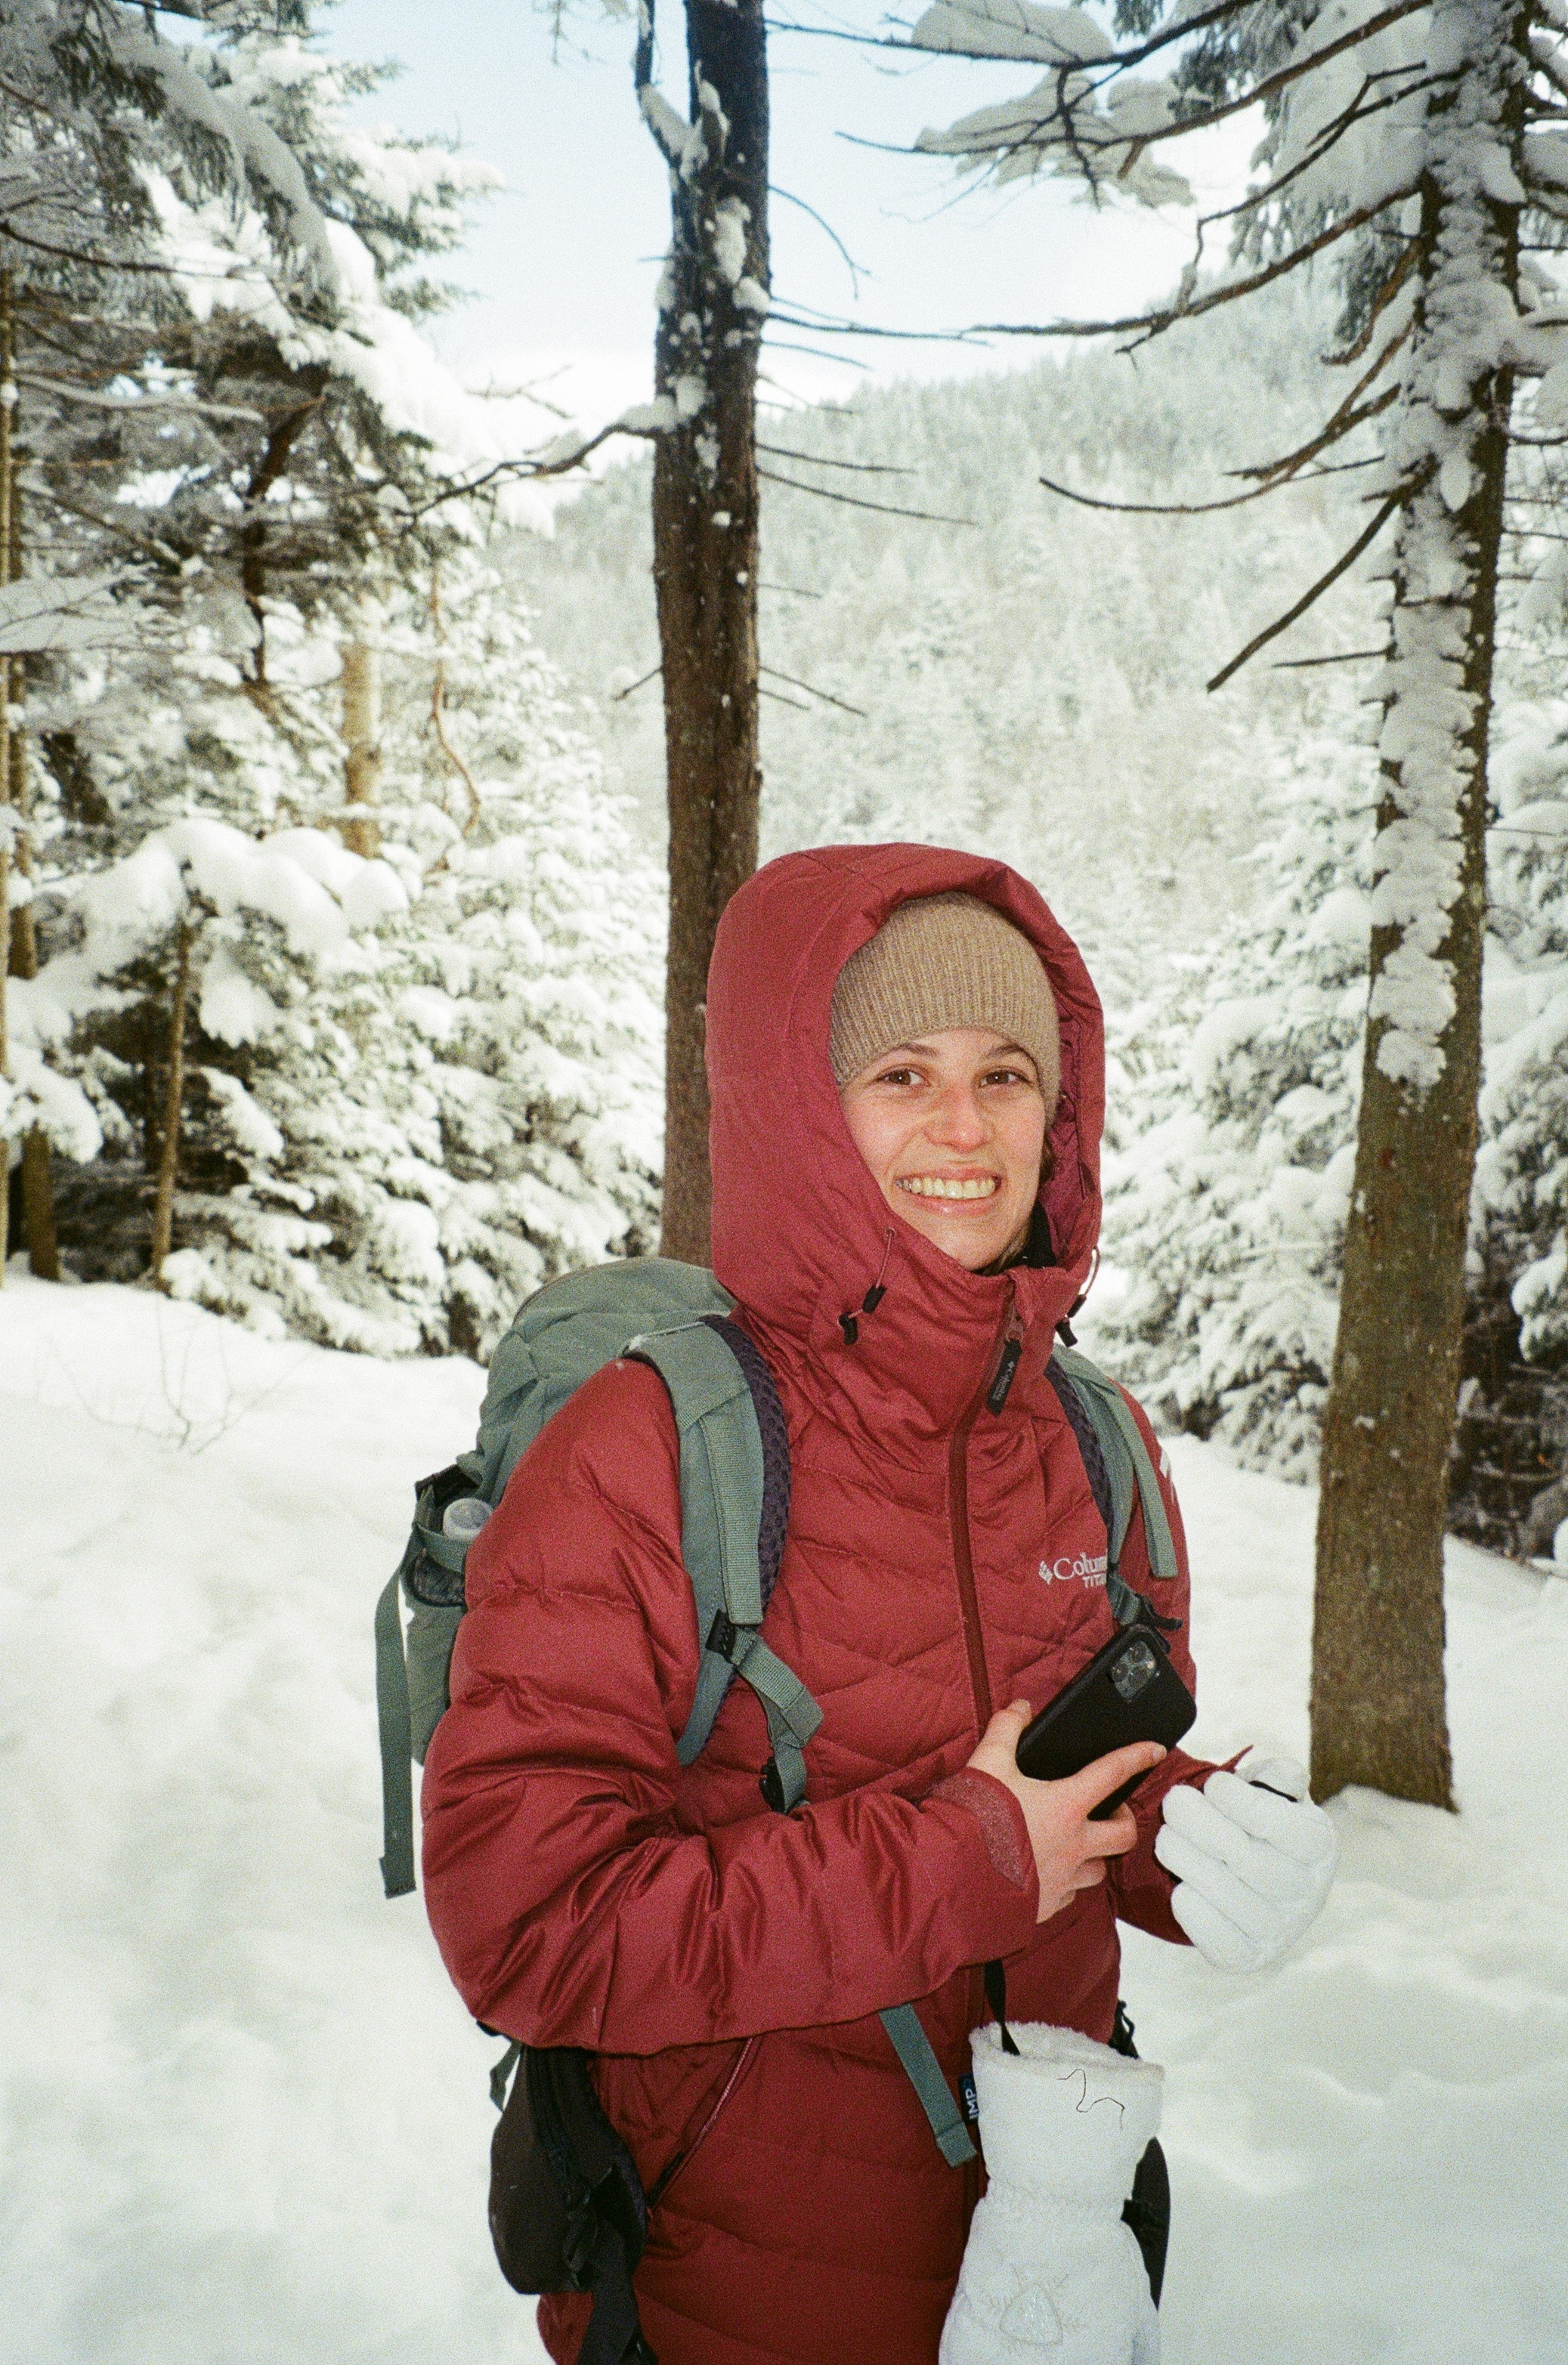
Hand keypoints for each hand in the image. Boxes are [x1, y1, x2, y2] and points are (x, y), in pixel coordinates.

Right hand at [967, 1699, 1167, 1923]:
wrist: (950, 1876)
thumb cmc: (972, 1819)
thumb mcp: (987, 1762)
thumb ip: (1007, 1729)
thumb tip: (1021, 1708)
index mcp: (1065, 1806)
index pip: (1113, 1773)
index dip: (1137, 1756)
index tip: (1154, 1750)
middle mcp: (1073, 1845)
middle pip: (1124, 1836)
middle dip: (1124, 1821)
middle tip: (1110, 1811)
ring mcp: (1062, 1879)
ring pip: (1099, 1870)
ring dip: (1094, 1855)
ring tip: (1077, 1842)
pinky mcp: (1047, 1905)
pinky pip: (1069, 1893)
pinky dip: (1066, 1880)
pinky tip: (1047, 1870)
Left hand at [1154, 1754, 1336, 1972]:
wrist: (1251, 1872)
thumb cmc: (1258, 1822)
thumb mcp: (1274, 1791)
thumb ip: (1279, 1777)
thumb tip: (1281, 1779)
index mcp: (1319, 1845)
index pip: (1281, 1825)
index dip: (1240, 1802)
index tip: (1211, 1784)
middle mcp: (1308, 1892)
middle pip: (1251, 1862)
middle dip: (1202, 1827)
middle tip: (1172, 1801)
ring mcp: (1281, 1930)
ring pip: (1233, 1900)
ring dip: (1189, 1864)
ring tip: (1165, 1838)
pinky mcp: (1249, 1956)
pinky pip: (1222, 1943)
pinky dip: (1196, 1916)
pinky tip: (1179, 1889)